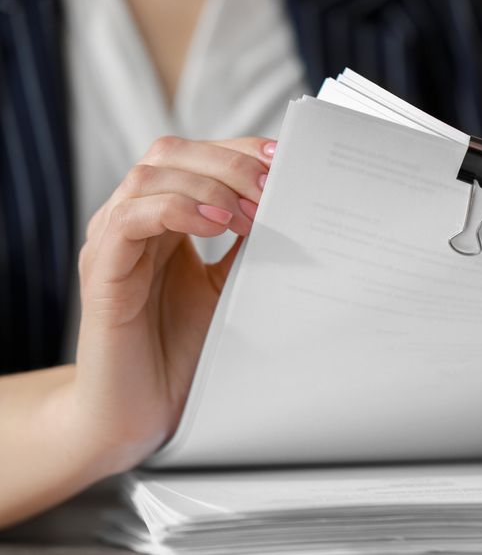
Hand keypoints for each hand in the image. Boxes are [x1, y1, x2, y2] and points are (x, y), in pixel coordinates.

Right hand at [65, 135, 275, 475]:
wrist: (140, 415)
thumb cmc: (183, 353)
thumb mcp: (229, 290)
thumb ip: (249, 249)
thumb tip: (294, 208)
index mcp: (164, 221)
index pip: (195, 158)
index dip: (238, 150)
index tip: (283, 157)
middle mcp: (134, 222)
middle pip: (172, 154)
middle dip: (229, 161)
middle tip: (273, 184)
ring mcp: (114, 244)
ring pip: (150, 176)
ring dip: (209, 185)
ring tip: (251, 211)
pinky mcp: (103, 273)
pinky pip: (129, 220)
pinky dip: (176, 210)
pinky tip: (217, 226)